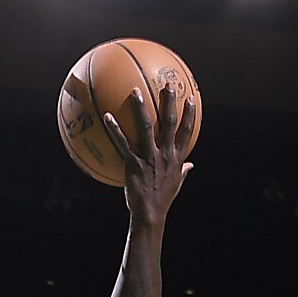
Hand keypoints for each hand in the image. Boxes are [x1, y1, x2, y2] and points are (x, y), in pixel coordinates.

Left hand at [107, 85, 197, 228]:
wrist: (150, 213)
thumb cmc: (162, 199)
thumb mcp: (177, 184)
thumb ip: (183, 171)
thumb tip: (191, 165)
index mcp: (177, 157)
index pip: (187, 130)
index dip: (190, 113)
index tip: (190, 97)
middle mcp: (165, 154)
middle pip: (169, 122)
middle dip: (169, 101)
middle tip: (167, 83)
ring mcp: (149, 157)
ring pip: (146, 127)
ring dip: (140, 107)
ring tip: (135, 90)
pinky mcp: (133, 163)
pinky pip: (122, 143)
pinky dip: (115, 129)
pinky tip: (106, 116)